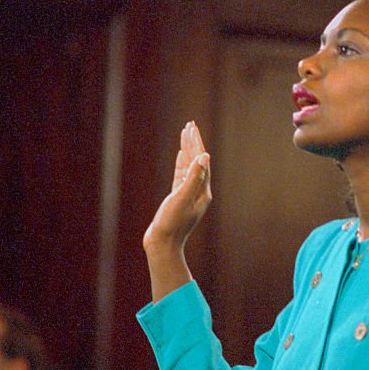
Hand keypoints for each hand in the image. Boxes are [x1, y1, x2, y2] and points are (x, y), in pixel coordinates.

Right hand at [143, 121, 211, 257]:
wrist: (163, 245)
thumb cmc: (172, 223)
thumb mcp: (182, 198)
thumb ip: (193, 177)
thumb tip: (205, 156)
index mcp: (203, 190)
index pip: (201, 160)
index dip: (196, 142)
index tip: (191, 127)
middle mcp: (199, 191)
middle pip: (197, 161)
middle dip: (193, 142)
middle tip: (190, 124)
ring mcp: (189, 194)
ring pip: (189, 166)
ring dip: (187, 150)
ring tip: (185, 134)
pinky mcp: (179, 198)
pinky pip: (182, 175)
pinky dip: (182, 163)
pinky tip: (181, 155)